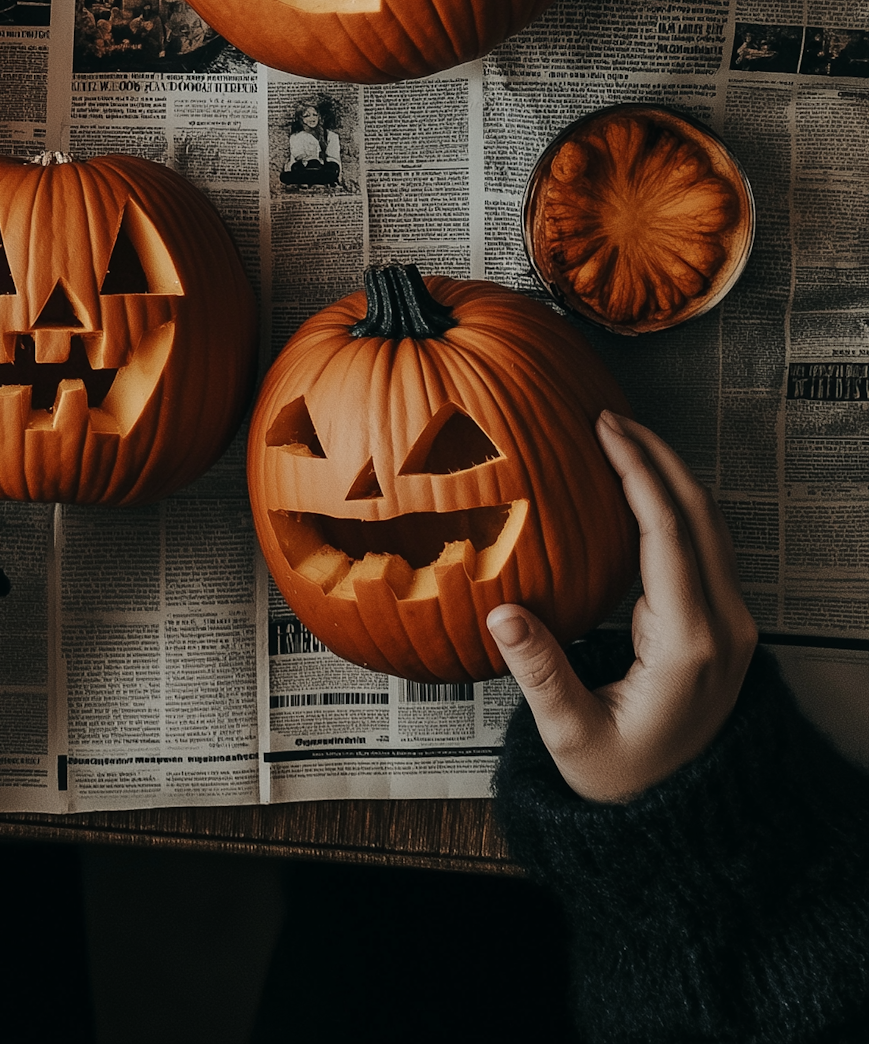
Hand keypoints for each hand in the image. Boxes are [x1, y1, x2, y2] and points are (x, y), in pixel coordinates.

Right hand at [487, 409, 756, 802]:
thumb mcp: (572, 733)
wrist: (676, 816)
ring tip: (620, 439)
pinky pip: (703, 546)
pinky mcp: (723, 625)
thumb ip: (540, 670)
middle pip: (698, 513)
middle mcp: (722, 625)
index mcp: (688, 643)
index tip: (605, 428)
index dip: (637, 472)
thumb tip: (500, 613)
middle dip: (656, 455)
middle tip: (607, 417)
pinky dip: (673, 505)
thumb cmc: (621, 778)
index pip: (667, 532)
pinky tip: (637, 489)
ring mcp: (731, 624)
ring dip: (667, 475)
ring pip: (708, 524)